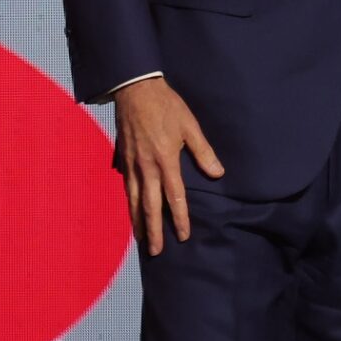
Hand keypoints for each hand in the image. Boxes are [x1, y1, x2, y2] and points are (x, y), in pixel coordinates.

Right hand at [113, 78, 224, 254]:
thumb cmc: (166, 106)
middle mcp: (146, 167)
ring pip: (133, 200)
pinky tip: (131, 212)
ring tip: (141, 239)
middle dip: (153, 229)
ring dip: (137, 221)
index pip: (174, 196)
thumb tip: (217, 173)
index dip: (179, 217)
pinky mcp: (123, 159)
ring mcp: (132, 164)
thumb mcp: (190, 126)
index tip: (182, 235)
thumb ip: (203, 152)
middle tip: (156, 251)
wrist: (135, 89)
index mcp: (165, 160)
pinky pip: (126, 187)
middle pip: (149, 205)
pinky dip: (128, 203)